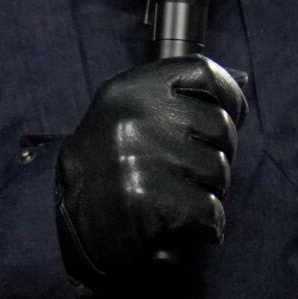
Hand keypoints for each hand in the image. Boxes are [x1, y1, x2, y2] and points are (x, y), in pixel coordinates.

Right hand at [55, 55, 246, 287]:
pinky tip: (186, 226)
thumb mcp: (125, 115)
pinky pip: (209, 210)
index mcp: (130, 89)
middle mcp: (135, 116)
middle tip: (194, 173)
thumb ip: (171, 101)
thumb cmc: (106, 169)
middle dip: (219, 154)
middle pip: (220, 126)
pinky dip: (208, 225)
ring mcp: (140, 157)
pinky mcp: (146, 201)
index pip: (204, 72)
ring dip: (210, 192)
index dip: (228, 97)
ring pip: (219, 170)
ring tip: (179, 198)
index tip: (233, 116)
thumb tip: (235, 100)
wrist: (62, 224)